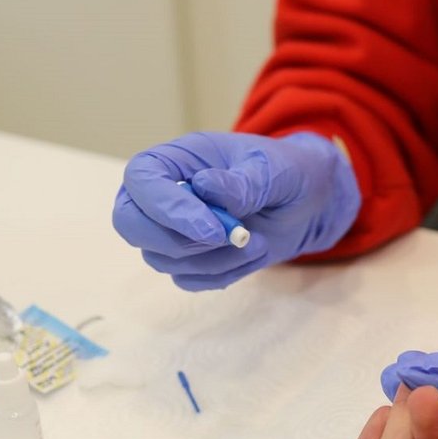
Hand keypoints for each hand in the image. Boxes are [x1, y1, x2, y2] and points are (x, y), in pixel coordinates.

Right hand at [113, 131, 360, 290]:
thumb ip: (244, 181)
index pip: (140, 179)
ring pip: (162, 259)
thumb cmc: (286, 173)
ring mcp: (171, 229)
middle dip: (177, 241)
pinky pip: (188, 280)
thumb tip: (206, 188)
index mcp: (177, 158)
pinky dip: (224, 273)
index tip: (212, 229)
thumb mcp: (275, 169)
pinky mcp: (188, 260)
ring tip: (256, 241)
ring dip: (214, 259)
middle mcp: (164, 194)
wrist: (306, 204)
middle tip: (228, 237)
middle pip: (131, 224)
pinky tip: (252, 253)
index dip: (166, 208)